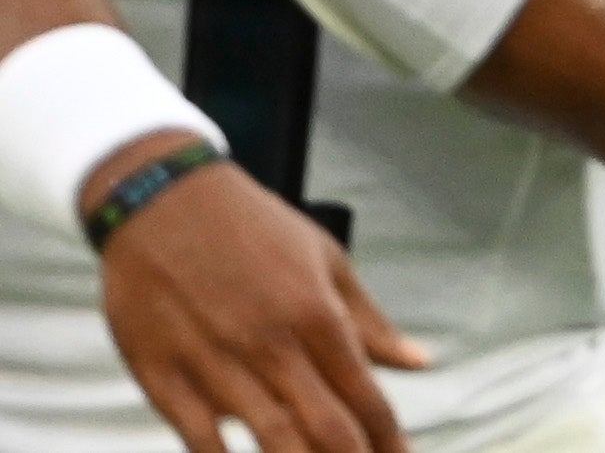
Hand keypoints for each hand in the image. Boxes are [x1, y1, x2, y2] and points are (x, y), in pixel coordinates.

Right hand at [92, 134, 428, 452]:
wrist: (162, 200)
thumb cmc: (252, 228)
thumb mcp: (325, 259)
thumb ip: (370, 321)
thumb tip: (420, 362)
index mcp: (316, 313)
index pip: (365, 395)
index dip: (388, 439)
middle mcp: (271, 345)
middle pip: (327, 429)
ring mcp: (215, 364)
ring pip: (271, 441)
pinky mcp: (162, 377)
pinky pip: (200, 440)